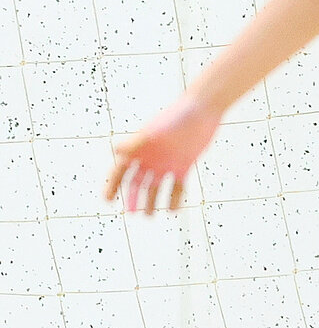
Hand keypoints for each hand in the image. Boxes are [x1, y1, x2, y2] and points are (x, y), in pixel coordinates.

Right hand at [104, 96, 222, 213]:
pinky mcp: (183, 166)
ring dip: (151, 201)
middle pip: (137, 182)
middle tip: (132, 214)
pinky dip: (174, 198)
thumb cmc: (175, 117)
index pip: (120, 171)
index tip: (107, 201)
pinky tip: (172, 211)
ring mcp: (166, 163)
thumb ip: (136, 142)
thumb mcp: (154, 131)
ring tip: (148, 216)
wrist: (201, 111)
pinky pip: (177, 186)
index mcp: (138, 149)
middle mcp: (150, 158)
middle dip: (133, 198)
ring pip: (156, 187)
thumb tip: (116, 150)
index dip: (112, 185)